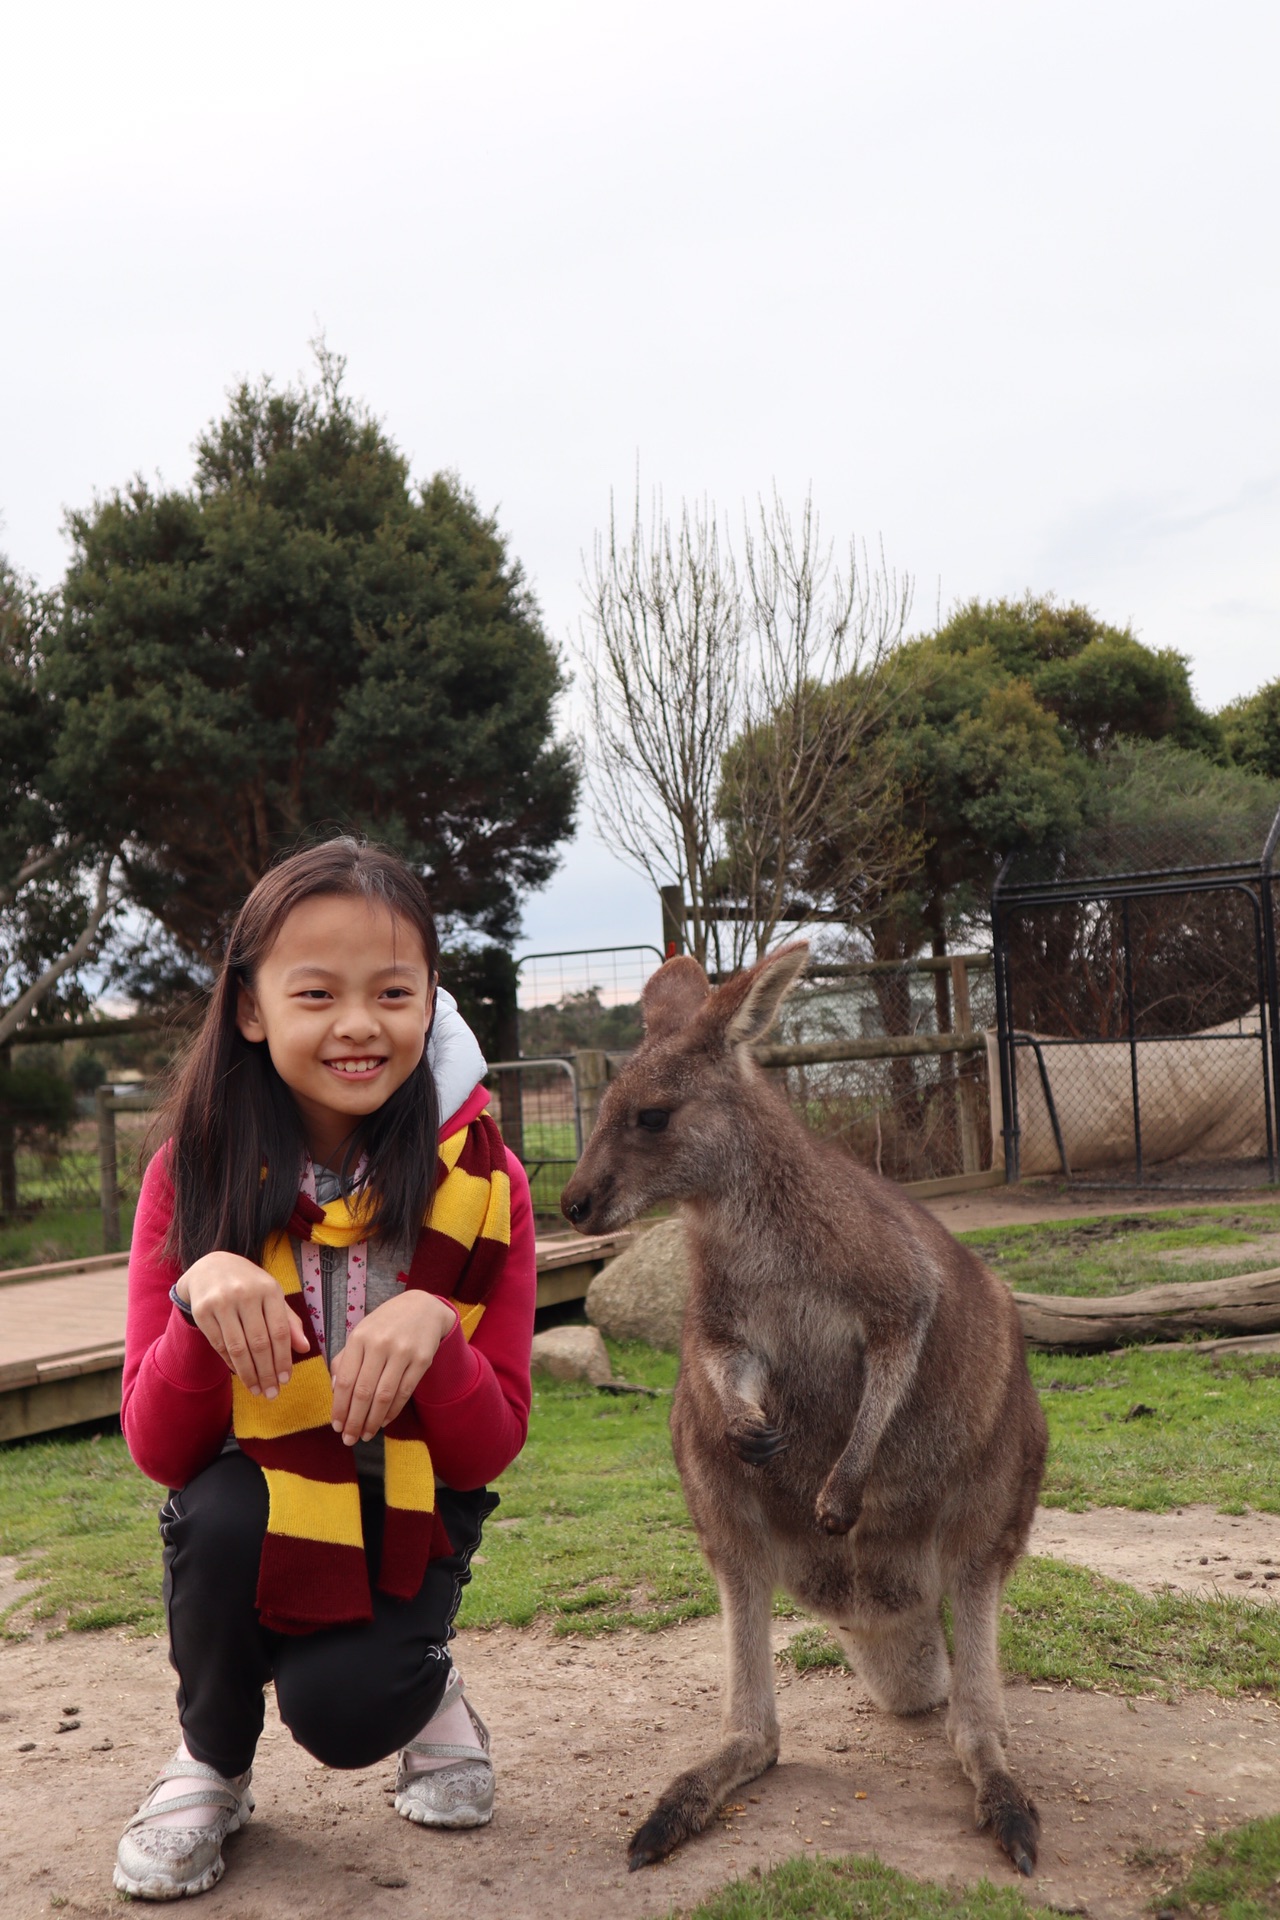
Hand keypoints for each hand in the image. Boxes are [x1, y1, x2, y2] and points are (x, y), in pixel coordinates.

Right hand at [179, 1253, 311, 1398]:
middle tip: (272, 1393)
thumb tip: (305, 1349)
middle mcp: (245, 1294)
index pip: (280, 1331)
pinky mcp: (202, 1311)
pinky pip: (219, 1345)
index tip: (286, 1380)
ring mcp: (221, 1302)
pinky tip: (241, 1374)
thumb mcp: (272, 1296)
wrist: (211, 1266)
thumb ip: (289, 1322)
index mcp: (269, 1289)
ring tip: (258, 1390)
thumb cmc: (250, 1285)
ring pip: (238, 1348)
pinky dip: (231, 1363)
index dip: (284, 1359)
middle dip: (267, 1373)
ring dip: (249, 1374)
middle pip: (259, 1343)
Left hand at [329, 1292, 456, 1445]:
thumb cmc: (385, 1323)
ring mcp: (403, 1352)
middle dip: (354, 1420)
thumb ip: (345, 1360)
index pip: (346, 1380)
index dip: (340, 1407)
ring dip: (372, 1421)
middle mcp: (380, 1344)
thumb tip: (336, 1391)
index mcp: (360, 1337)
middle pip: (364, 1392)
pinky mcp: (422, 1360)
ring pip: (384, 1396)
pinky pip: (404, 1393)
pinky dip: (392, 1411)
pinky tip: (383, 1422)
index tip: (336, 1425)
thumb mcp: (361, 1333)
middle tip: (349, 1439)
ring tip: (365, 1435)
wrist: (423, 1307)